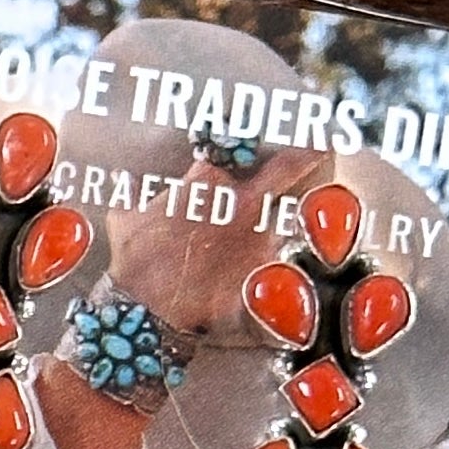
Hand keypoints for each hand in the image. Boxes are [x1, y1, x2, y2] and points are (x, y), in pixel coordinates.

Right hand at [108, 145, 326, 336]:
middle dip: (309, 152)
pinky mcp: (264, 265)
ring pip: (293, 212)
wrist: (147, 306)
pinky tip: (296, 259)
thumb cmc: (133, 258)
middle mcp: (240, 199)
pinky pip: (287, 255)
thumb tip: (126, 179)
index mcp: (206, 179)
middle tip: (323, 143)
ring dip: (300, 211)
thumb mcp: (125, 216)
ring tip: (320, 209)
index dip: (244, 142)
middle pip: (288, 166)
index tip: (251, 142)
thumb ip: (131, 191)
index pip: (236, 146)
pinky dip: (290, 256)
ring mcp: (257, 233)